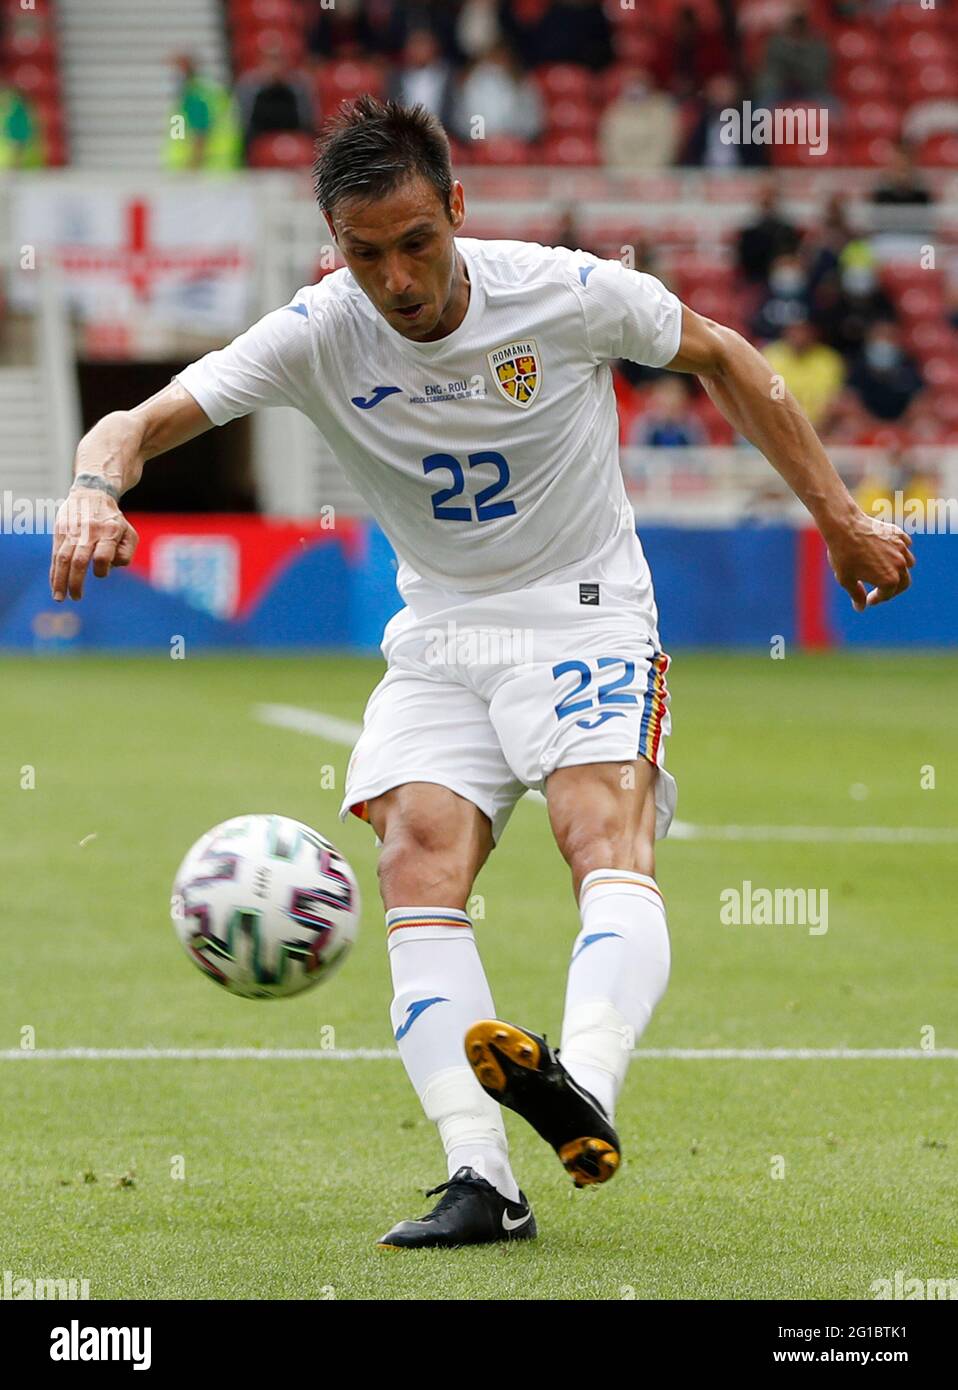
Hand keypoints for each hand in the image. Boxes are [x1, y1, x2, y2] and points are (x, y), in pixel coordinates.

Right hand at [49, 487, 138, 601]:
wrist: (92, 493)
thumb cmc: (114, 521)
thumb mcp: (129, 534)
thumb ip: (126, 554)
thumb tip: (112, 567)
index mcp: (109, 532)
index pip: (103, 556)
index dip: (101, 569)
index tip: (100, 574)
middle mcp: (89, 532)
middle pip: (79, 561)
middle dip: (75, 582)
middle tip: (75, 598)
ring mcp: (72, 531)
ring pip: (63, 558)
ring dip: (59, 580)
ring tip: (58, 598)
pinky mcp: (60, 530)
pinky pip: (55, 554)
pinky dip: (54, 571)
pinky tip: (54, 585)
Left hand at [825, 510, 914, 612]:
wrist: (844, 527)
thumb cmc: (843, 555)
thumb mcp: (846, 579)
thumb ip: (856, 595)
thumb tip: (861, 607)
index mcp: (889, 580)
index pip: (887, 595)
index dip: (877, 599)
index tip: (868, 600)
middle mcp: (900, 565)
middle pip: (904, 582)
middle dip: (894, 589)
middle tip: (882, 590)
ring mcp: (901, 548)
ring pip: (908, 563)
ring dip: (900, 570)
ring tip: (887, 571)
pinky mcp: (899, 534)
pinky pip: (906, 546)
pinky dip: (901, 551)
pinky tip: (890, 552)